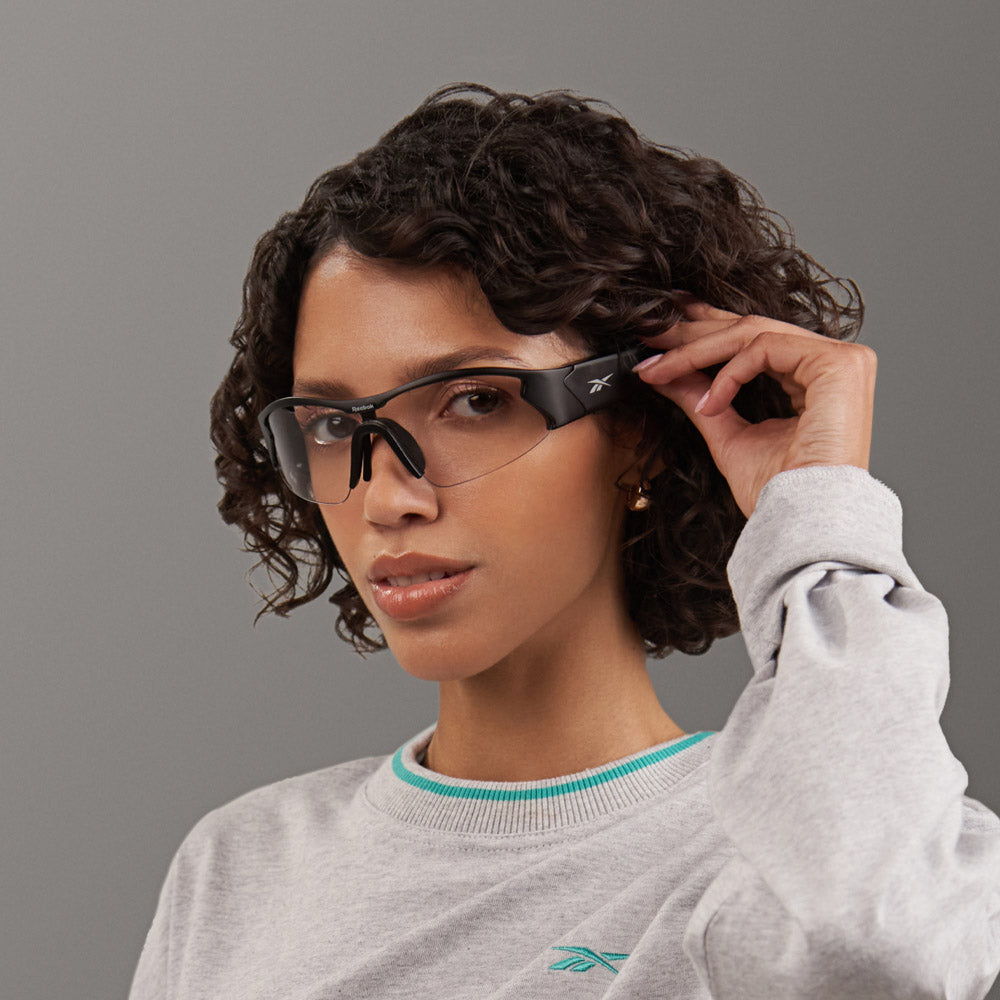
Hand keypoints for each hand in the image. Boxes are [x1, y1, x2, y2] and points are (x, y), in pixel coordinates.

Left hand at [634, 300, 876, 517]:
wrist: (802, 521)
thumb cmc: (777, 491)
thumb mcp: (724, 432)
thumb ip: (698, 397)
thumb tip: (663, 373)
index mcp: (811, 376)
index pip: (753, 339)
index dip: (704, 333)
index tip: (660, 342)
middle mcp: (831, 362)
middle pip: (750, 328)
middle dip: (693, 331)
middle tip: (649, 336)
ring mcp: (841, 360)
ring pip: (752, 333)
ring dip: (697, 349)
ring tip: (659, 370)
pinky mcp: (838, 365)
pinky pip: (765, 348)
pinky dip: (728, 374)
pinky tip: (709, 405)